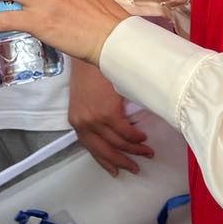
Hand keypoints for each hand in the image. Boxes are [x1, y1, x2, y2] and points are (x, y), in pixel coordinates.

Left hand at [68, 60, 152, 175]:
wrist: (92, 52)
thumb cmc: (91, 72)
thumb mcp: (86, 98)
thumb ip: (94, 115)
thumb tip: (113, 129)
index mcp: (76, 121)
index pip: (91, 148)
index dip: (105, 161)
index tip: (115, 171)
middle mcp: (84, 124)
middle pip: (105, 150)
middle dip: (121, 161)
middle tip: (135, 168)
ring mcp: (96, 119)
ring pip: (118, 143)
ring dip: (134, 150)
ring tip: (146, 152)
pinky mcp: (108, 112)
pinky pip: (126, 132)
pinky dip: (136, 137)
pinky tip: (143, 137)